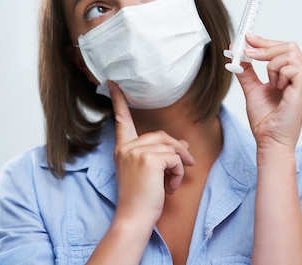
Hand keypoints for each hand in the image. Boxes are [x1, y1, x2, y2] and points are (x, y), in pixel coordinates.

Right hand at [108, 82, 194, 226]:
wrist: (134, 219)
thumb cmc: (142, 199)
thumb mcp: (151, 173)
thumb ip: (162, 154)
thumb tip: (183, 145)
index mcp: (123, 148)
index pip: (121, 119)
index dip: (118, 100)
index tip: (113, 83)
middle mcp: (126, 147)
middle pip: (162, 136)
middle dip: (177, 150)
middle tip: (188, 164)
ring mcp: (136, 152)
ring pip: (171, 147)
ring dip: (180, 164)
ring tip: (173, 181)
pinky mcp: (148, 159)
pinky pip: (175, 158)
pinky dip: (179, 173)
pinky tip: (170, 187)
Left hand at [234, 34, 301, 151]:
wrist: (269, 141)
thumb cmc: (266, 121)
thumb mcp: (252, 90)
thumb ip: (246, 72)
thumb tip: (236, 55)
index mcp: (291, 76)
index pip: (283, 49)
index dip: (265, 41)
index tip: (247, 38)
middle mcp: (300, 77)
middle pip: (289, 46)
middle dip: (266, 46)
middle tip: (248, 53)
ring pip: (291, 53)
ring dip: (272, 63)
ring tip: (269, 82)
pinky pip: (294, 68)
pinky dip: (280, 73)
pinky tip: (276, 88)